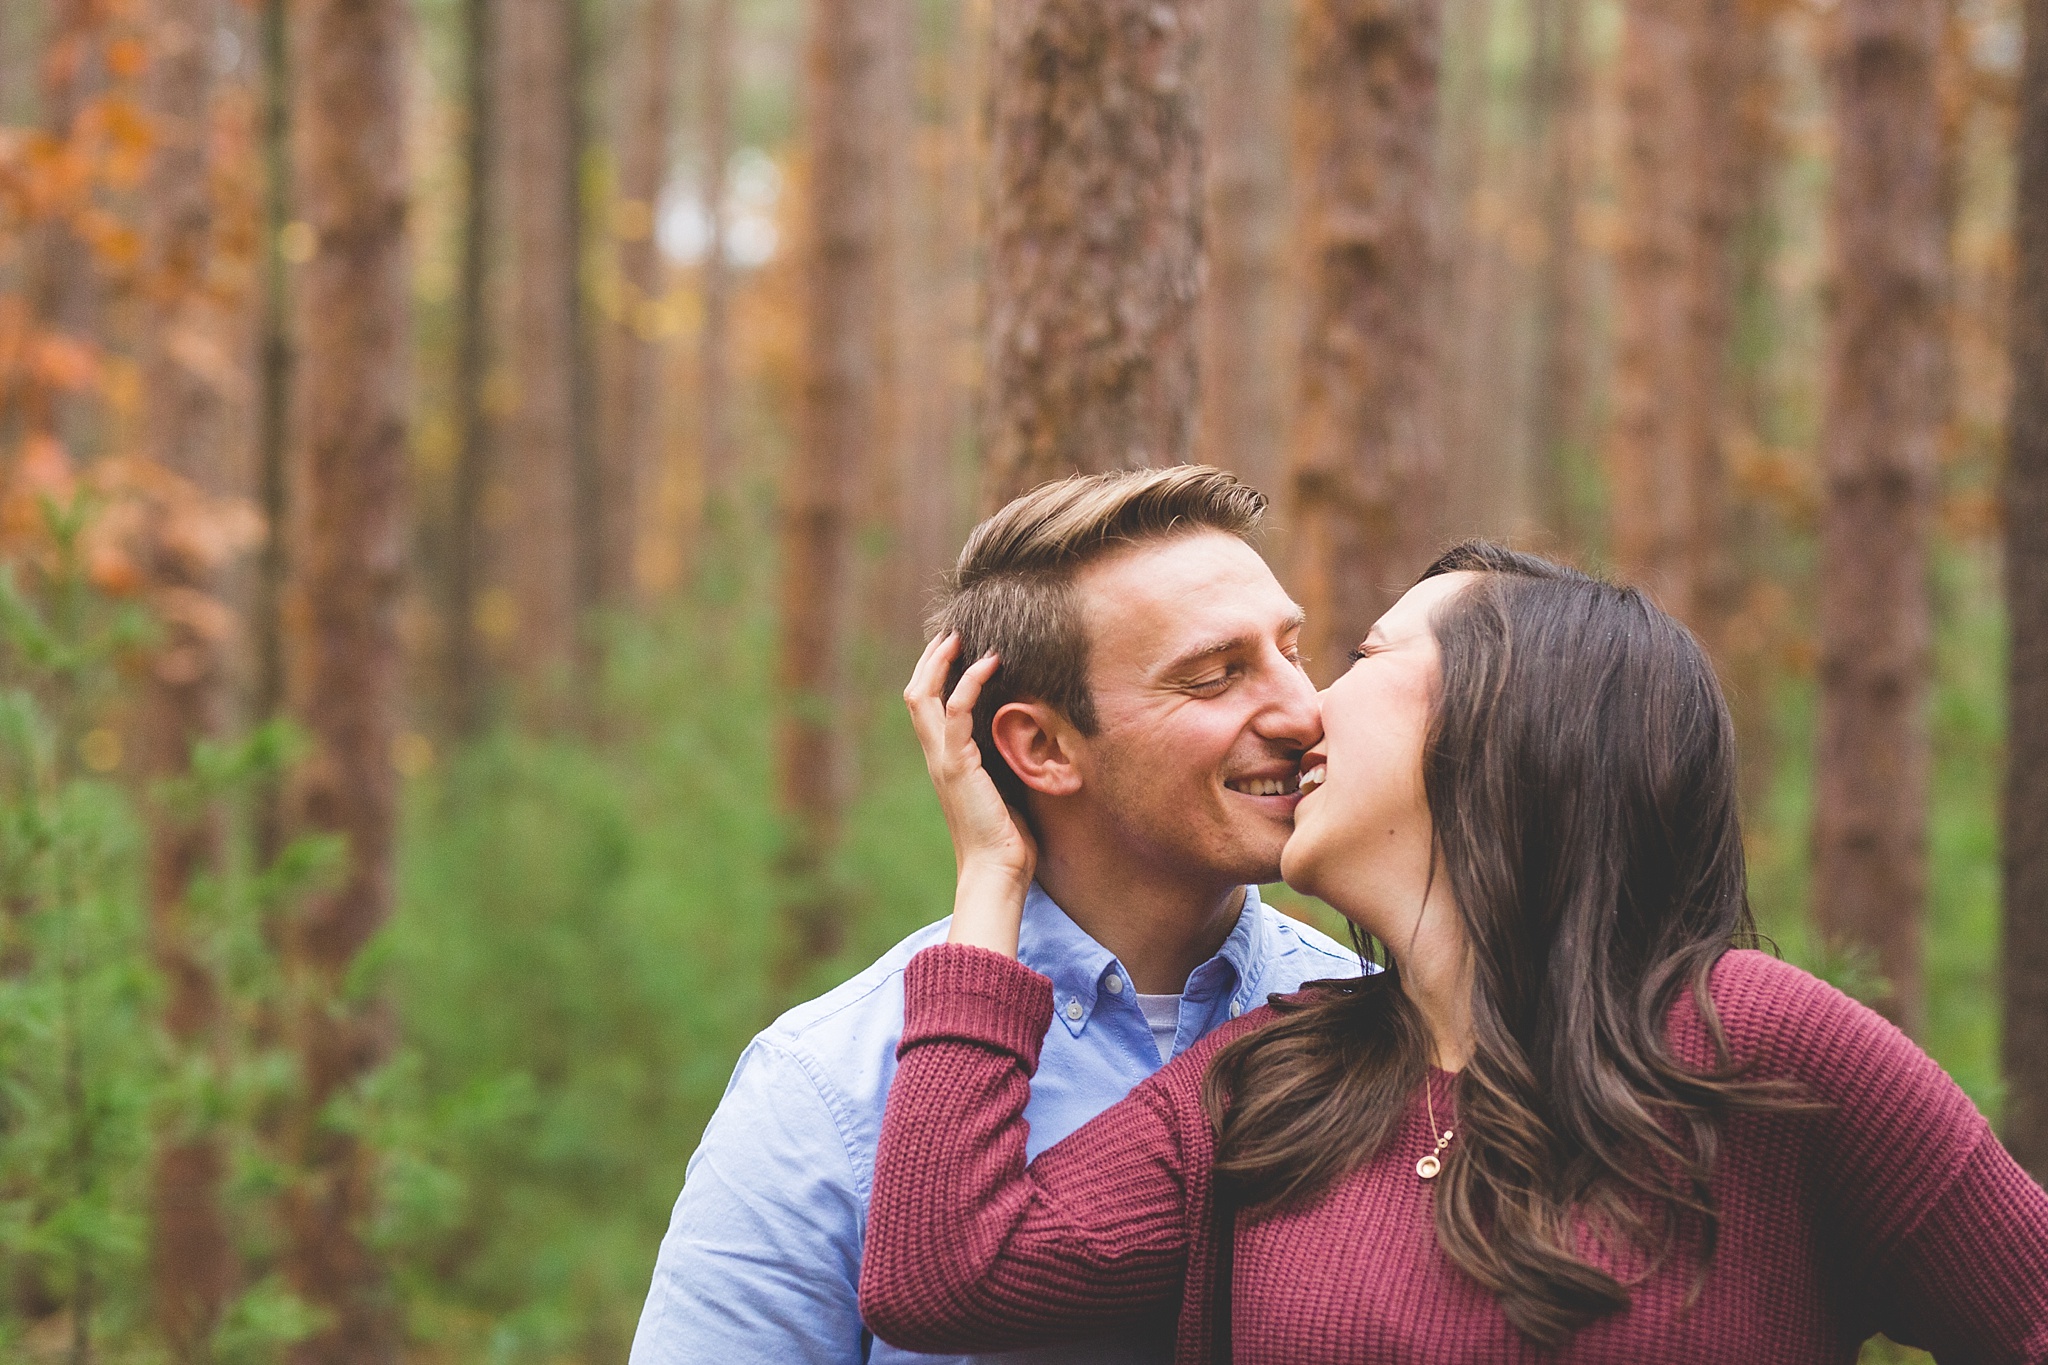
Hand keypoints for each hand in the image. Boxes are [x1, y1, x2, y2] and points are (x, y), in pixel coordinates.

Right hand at [904, 633, 1036, 955]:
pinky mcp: (958, 766)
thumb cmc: (1008, 838)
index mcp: (945, 762)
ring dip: (940, 661)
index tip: (956, 647)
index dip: (935, 674)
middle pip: (915, 694)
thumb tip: (1030, 734)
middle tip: (952, 630)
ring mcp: (943, 761)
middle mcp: (936, 757)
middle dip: (930, 659)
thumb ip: (1005, 760)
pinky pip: (956, 713)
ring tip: (960, 635)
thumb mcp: (1006, 787)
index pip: (927, 707)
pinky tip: (990, 662)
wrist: (998, 871)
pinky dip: (969, 682)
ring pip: (923, 697)